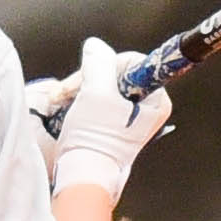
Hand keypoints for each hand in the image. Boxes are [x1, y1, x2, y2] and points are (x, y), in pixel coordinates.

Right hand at [32, 39, 172, 199]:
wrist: (84, 175)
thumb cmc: (95, 140)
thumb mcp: (97, 93)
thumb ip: (98, 63)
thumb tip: (96, 45)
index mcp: (156, 99)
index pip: (132, 62)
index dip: (105, 65)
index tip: (87, 78)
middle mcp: (147, 107)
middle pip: (116, 73)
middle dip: (88, 79)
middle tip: (69, 92)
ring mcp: (130, 116)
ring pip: (103, 84)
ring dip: (80, 89)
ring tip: (64, 100)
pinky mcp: (114, 124)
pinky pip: (98, 99)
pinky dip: (81, 99)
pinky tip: (67, 106)